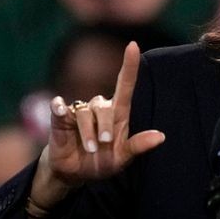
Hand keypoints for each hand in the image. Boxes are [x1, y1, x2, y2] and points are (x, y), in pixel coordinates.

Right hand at [34, 42, 164, 202]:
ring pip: (84, 112)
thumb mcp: (123, 158)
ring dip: (87, 131)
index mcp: (118, 114)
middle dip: (103, 126)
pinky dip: (58, 108)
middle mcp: (100, 109)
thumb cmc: (103, 162)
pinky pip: (59, 108)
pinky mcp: (61, 118)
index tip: (133, 45)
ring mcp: (79, 112)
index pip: (125, 84)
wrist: (75, 172)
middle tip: (103, 144)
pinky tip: (59, 109)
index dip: (129, 65)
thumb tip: (161, 136)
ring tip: (90, 150)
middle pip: (103, 106)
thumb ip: (138, 146)